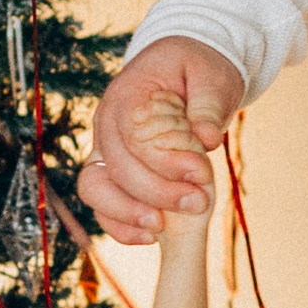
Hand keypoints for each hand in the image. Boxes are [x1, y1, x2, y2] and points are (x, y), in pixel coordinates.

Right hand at [84, 40, 241, 241]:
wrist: (184, 69)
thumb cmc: (198, 70)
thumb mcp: (212, 77)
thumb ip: (208, 105)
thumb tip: (207, 137)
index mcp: (127, 95)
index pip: (134, 135)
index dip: (165, 160)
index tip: (201, 173)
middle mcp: (106, 123)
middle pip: (115, 166)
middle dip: (156, 192)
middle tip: (199, 202)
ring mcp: (104, 148)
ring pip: (95, 188)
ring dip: (127, 214)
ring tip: (162, 229)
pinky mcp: (111, 171)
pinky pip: (102, 204)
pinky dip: (120, 225)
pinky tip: (151, 237)